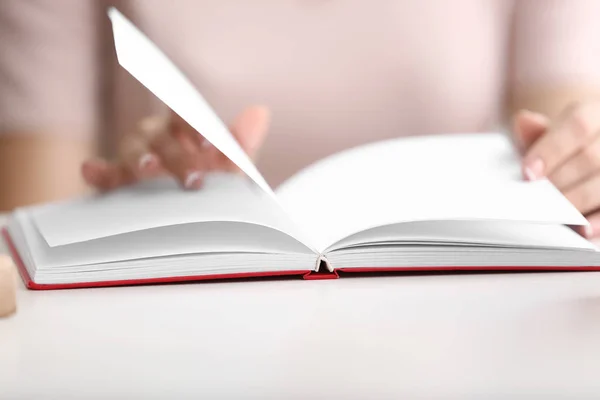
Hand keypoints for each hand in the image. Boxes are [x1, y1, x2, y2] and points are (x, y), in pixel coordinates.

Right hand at [82, 105, 269, 190]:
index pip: (187, 117)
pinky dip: (96, 170)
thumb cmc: (211, 184)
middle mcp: (155, 137)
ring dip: (138, 158)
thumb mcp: (229, 170)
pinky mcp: (114, 181)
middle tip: (194, 182)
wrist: (191, 219)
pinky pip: (102, 173)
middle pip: (160, 136)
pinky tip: (92, 170)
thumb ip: (241, 143)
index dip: (196, 128)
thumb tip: (261, 111)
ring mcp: (131, 157)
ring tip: (146, 171)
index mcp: (182, 129)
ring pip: (131, 149)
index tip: (210, 147)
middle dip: (176, 156)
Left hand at [513, 102, 599, 238]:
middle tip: (536, 199)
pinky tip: (584, 230)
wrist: (595, 149)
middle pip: (591, 158)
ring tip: (555, 214)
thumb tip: (523, 122)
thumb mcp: (554, 133)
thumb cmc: (572, 145)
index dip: (551, 150)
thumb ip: (538, 132)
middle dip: (559, 182)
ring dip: (577, 201)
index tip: (528, 173)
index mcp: (598, 112)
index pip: (578, 125)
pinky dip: (599, 221)